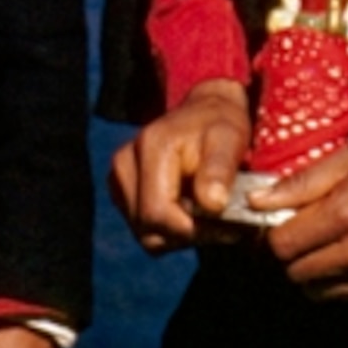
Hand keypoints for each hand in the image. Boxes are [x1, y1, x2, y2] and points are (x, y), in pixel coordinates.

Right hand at [107, 80, 251, 251]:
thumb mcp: (229, 138)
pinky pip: (144, 230)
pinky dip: (170, 231)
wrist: (204, 112)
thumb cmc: (220, 125)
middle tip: (223, 224)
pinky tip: (191, 212)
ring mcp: (118, 177)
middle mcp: (125, 161)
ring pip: (146, 235)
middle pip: (149, 230)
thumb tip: (212, 204)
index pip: (157, 213)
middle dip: (189, 234)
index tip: (226, 227)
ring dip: (180, 235)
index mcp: (151, 146)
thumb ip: (220, 170)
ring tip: (208, 216)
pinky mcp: (120, 190)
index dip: (193, 229)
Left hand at [257, 103, 347, 307]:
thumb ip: (299, 185)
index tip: (284, 224)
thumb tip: (256, 202)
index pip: (282, 245)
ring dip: (318, 272)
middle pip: (296, 273)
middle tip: (310, 234)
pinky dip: (345, 283)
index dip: (276, 234)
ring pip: (319, 292)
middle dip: (295, 254)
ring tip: (337, 244)